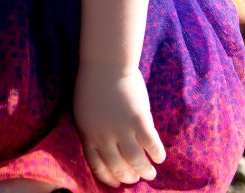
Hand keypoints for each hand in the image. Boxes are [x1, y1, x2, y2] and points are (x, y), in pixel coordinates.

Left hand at [73, 64, 165, 186]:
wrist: (105, 63)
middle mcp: (103, 136)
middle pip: (117, 166)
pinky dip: (157, 154)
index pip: (96, 165)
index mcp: (87, 133)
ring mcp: (121, 129)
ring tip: (151, 174)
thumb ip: (93, 128)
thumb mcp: (84, 110)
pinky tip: (160, 157)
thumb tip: (104, 145)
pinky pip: (151, 145)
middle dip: (128, 177)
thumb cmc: (93, 83)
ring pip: (135, 161)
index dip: (108, 177)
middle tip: (136, 179)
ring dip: (144, 171)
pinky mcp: (139, 120)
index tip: (116, 183)